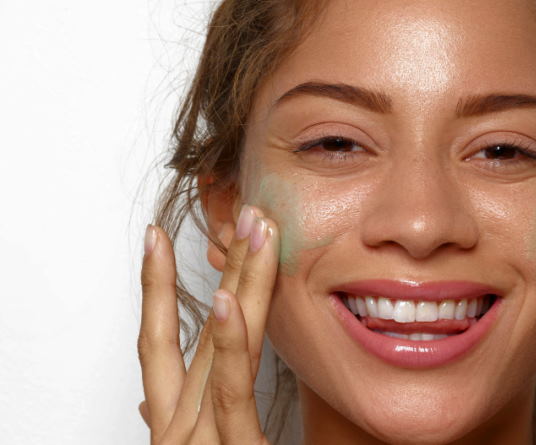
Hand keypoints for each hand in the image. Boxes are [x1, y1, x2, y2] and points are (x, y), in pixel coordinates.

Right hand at [137, 205, 279, 443]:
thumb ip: (169, 426)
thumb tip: (148, 407)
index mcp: (176, 420)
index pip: (159, 343)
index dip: (156, 287)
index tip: (158, 237)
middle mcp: (182, 423)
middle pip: (202, 329)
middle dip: (226, 266)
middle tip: (249, 211)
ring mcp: (199, 437)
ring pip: (219, 345)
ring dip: (236, 281)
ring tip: (252, 229)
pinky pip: (231, 390)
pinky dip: (228, 345)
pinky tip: (228, 303)